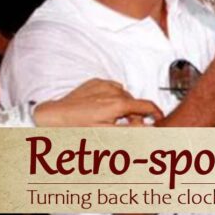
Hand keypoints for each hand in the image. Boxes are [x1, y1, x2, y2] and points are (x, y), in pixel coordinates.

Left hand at [33, 79, 163, 126]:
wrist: (54, 115)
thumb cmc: (78, 126)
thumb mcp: (107, 132)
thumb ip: (131, 130)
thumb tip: (149, 129)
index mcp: (119, 104)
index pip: (147, 105)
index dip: (157, 113)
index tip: (159, 118)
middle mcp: (114, 91)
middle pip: (134, 102)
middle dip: (134, 114)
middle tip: (127, 126)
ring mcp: (105, 84)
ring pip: (124, 95)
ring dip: (123, 105)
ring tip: (110, 117)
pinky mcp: (96, 81)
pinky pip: (112, 88)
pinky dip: (112, 96)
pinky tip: (102, 106)